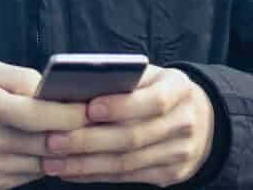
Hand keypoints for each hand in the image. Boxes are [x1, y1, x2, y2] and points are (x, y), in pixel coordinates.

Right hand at [0, 59, 88, 189]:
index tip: (90, 107)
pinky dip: (42, 161)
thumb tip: (52, 89)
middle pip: (44, 142)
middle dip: (73, 132)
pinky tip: (45, 147)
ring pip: (41, 162)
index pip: (36, 115)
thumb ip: (18, 77)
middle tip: (94, 120)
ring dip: (61, 150)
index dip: (68, 113)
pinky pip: (28, 176)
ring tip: (74, 133)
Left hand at [40, 64, 214, 185]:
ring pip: (126, 162)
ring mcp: (179, 153)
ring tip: (52, 160)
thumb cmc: (159, 89)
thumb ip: (122, 78)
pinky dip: (95, 175)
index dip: (120, 106)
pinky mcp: (170, 175)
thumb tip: (74, 88)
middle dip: (88, 140)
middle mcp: (184, 122)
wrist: (199, 118)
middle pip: (133, 137)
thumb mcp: (149, 75)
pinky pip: (127, 176)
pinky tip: (70, 171)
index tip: (88, 108)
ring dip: (85, 164)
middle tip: (53, 140)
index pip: (152, 101)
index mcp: (179, 89)